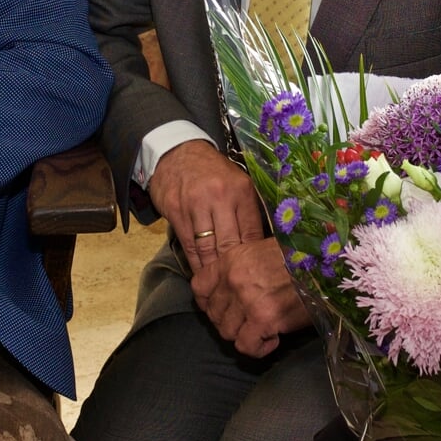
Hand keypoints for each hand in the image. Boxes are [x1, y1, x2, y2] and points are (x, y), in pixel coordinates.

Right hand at [146, 139, 264, 272]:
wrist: (177, 152)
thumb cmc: (212, 172)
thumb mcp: (237, 182)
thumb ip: (248, 209)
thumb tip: (263, 244)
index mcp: (241, 191)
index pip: (252, 233)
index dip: (254, 257)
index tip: (257, 275)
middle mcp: (220, 197)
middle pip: (230, 244)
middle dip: (234, 269)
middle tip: (239, 287)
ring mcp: (196, 204)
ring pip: (208, 248)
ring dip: (213, 270)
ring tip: (220, 285)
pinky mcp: (177, 211)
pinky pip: (189, 244)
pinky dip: (195, 262)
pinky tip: (201, 273)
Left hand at [191, 238, 310, 356]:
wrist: (326, 263)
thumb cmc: (299, 257)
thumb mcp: (261, 252)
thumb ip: (242, 270)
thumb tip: (232, 293)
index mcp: (230, 260)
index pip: (199, 287)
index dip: (208, 302)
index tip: (224, 308)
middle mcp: (233, 280)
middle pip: (214, 314)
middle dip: (230, 322)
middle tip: (250, 322)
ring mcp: (247, 300)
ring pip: (228, 332)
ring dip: (245, 335)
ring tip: (264, 329)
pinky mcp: (264, 319)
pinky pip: (246, 346)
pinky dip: (258, 348)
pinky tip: (273, 339)